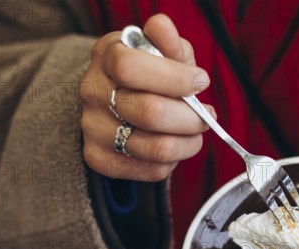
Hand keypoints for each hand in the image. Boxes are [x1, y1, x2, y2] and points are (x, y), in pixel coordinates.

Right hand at [79, 14, 214, 180]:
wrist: (117, 99)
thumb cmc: (150, 73)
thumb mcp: (161, 51)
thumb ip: (167, 41)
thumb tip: (162, 27)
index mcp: (106, 56)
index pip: (132, 68)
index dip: (175, 78)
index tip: (201, 81)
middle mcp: (92, 93)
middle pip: (151, 113)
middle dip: (192, 117)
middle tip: (207, 115)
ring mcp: (93, 128)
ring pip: (156, 148)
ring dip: (189, 143)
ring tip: (196, 132)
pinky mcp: (100, 159)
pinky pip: (152, 171)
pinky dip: (173, 161)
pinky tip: (174, 144)